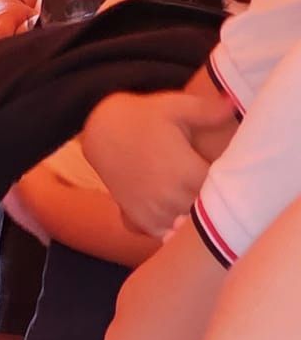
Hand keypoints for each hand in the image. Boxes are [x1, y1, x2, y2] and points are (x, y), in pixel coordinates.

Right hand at [81, 90, 233, 239]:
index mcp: (186, 171)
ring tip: (200, 209)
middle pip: (206, 214)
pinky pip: (162, 235)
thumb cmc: (143, 117)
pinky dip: (172, 232)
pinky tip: (178, 218)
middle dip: (215, 206)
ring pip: (185, 229)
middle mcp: (169, 196)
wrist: (102, 131)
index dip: (232, 189)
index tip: (238, 180)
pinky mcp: (137, 217)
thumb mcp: (175, 106)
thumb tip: (233, 104)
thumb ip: (208, 110)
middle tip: (224, 196)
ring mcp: (152, 210)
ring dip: (194, 222)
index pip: (222, 193)